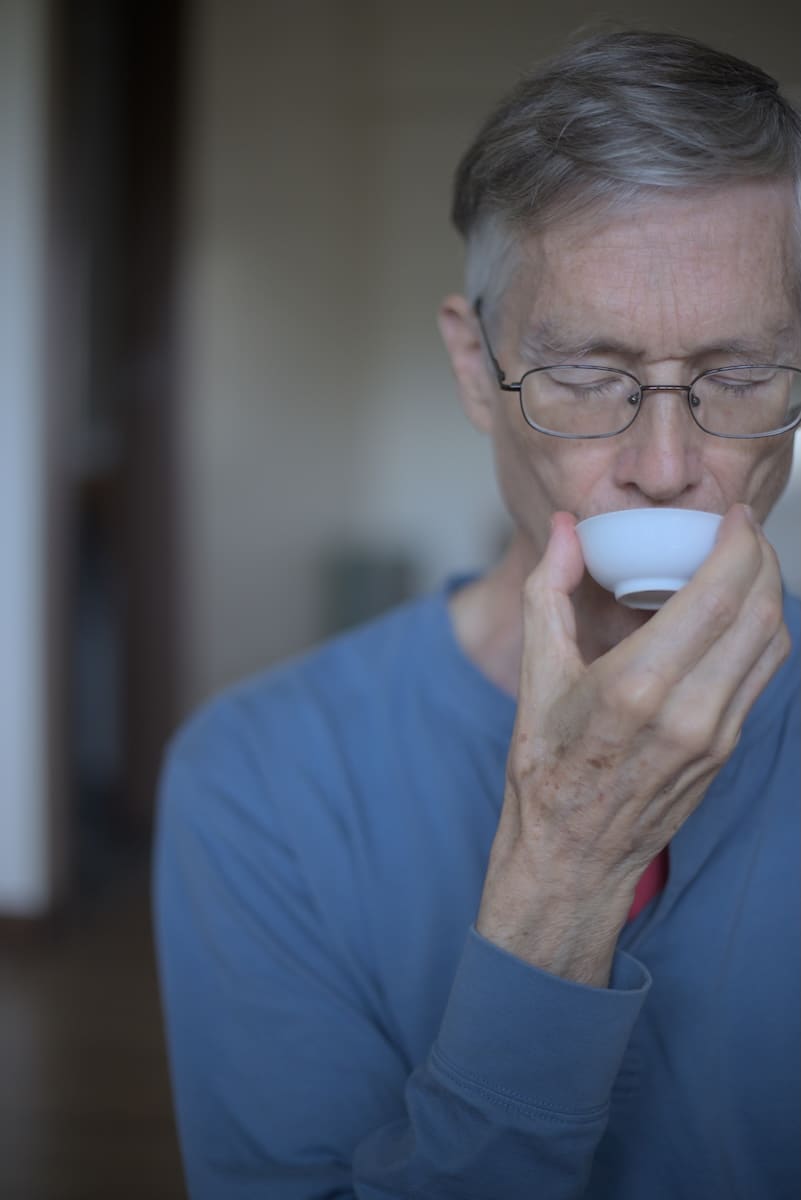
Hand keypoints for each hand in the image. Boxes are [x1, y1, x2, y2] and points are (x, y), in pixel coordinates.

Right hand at [476, 504, 789, 984]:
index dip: (737, 545)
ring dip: (768, 591)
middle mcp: (687, 711)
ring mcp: (715, 734)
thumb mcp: (537, 676)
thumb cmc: (547, 767)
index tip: (731, 516)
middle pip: (756, 612)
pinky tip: (738, 612)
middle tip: (741, 530)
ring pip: (772, 642)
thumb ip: (550, 592)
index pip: (716, 597)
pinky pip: (763, 674)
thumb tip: (566, 528)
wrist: (573, 854)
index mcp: (634, 686)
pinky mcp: (727, 748)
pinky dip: (762, 630)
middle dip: (760, 558)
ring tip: (744, 564)